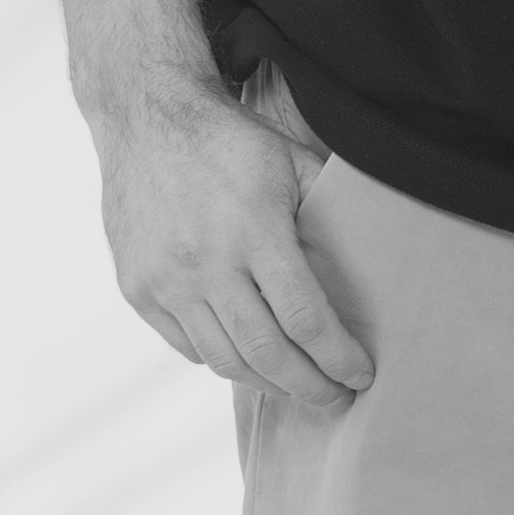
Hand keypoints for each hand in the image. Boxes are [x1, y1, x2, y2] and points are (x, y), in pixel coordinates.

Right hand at [95, 70, 373, 409]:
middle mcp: (205, 261)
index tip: (362, 375)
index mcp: (254, 229)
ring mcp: (165, 280)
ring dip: (268, 382)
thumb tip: (376, 268)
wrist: (146, 117)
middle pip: (267, 354)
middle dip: (311, 387)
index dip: (338, 358)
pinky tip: (249, 356)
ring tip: (297, 384)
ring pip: (225, 360)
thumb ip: (329, 217)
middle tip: (337, 398)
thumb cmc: (230, 142)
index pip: (305, 318)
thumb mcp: (292, 164)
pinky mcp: (137, 289)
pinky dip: (223, 359)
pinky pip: (187, 347)